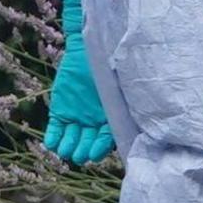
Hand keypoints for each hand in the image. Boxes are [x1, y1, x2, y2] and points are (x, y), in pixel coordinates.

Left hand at [42, 0, 113, 165]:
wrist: (87, 46)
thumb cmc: (109, 61)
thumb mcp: (120, 80)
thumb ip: (128, 92)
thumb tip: (151, 102)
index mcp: (112, 115)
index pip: (108, 138)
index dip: (102, 147)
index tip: (96, 153)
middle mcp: (95, 120)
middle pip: (90, 142)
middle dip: (85, 150)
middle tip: (80, 155)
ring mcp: (78, 117)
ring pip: (73, 139)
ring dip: (69, 147)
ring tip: (66, 151)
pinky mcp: (61, 111)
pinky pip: (56, 129)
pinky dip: (53, 137)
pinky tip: (52, 144)